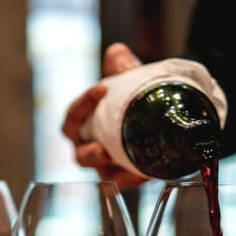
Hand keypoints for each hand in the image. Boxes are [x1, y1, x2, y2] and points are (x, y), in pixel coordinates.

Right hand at [61, 43, 149, 189]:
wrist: (162, 116)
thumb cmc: (134, 100)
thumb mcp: (130, 81)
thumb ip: (122, 67)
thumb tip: (116, 52)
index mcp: (83, 126)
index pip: (73, 118)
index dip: (83, 104)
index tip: (102, 88)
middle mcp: (90, 148)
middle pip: (80, 155)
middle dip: (88, 151)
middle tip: (100, 146)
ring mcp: (108, 166)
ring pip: (100, 172)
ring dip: (104, 168)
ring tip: (111, 158)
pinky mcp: (127, 177)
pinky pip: (126, 182)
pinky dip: (131, 178)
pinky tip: (142, 173)